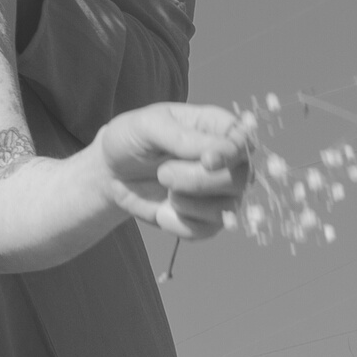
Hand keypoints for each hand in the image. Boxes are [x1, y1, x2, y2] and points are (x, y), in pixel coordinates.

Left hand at [95, 104, 251, 239]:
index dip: (233, 153)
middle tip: (163, 174)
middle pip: (241, 178)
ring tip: (163, 188)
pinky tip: (162, 212)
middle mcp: (225, 159)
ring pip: (228, 207)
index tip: (207, 161)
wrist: (111, 171)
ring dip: (190, 204)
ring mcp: (218, 191)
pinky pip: (208, 230)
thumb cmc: (132, 139)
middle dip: (200, 181)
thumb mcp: (146, 127)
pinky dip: (181, 224)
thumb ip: (182, 137)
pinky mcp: (206, 218)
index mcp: (215, 127)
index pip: (244, 140)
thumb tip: (221, 153)